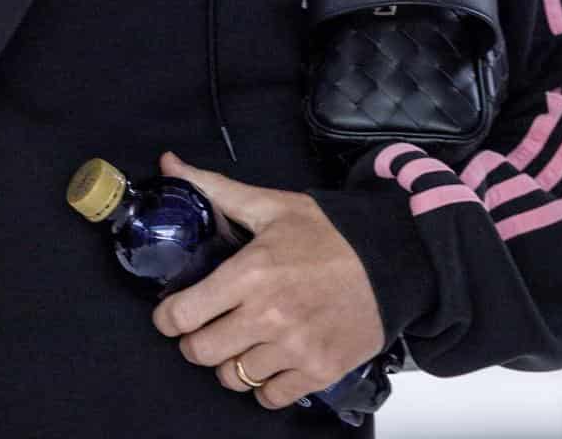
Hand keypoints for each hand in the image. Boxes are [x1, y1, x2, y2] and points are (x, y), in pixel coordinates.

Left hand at [150, 151, 386, 410]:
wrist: (393, 258)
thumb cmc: (331, 233)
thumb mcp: (271, 205)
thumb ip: (216, 189)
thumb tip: (170, 164)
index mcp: (250, 273)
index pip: (182, 315)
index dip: (168, 318)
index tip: (173, 314)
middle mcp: (268, 316)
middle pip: (201, 352)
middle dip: (195, 342)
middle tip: (206, 329)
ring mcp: (295, 347)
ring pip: (233, 378)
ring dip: (231, 363)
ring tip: (242, 343)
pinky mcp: (320, 370)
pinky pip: (271, 397)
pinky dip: (265, 385)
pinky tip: (270, 362)